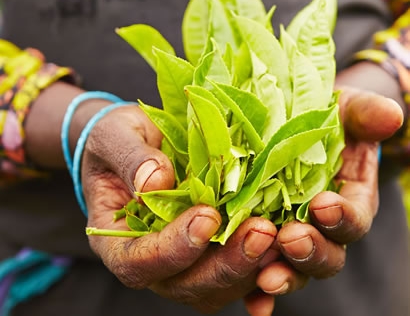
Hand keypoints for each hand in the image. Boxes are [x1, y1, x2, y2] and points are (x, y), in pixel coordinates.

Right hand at [81, 104, 281, 313]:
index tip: (205, 217)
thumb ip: (130, 159)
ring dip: (250, 267)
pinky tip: (283, 259)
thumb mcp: (114, 137)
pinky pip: (235, 273)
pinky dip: (261, 274)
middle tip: (259, 231)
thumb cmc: (116, 139)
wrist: (135, 141)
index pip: (140, 262)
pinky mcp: (209, 247)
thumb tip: (156, 181)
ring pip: (216, 284)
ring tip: (279, 236)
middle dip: (225, 263)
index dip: (173, 248)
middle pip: (186, 283)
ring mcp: (183, 257)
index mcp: (118, 239)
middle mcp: (152, 257)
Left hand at [249, 86, 402, 311]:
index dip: (342, 218)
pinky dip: (257, 292)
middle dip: (310, 251)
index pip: (352, 219)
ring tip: (265, 277)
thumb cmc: (321, 120)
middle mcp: (320, 228)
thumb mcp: (343, 110)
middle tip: (291, 239)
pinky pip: (260, 272)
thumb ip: (367, 115)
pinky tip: (252, 303)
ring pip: (292, 268)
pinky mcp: (260, 241)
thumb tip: (391, 116)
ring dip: (282, 275)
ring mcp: (289, 236)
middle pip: (325, 254)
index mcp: (346, 201)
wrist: (288, 127)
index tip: (324, 206)